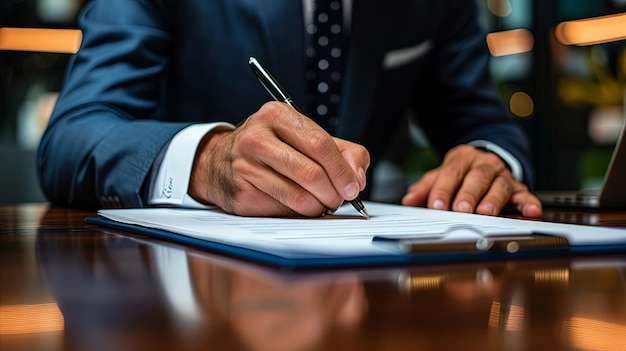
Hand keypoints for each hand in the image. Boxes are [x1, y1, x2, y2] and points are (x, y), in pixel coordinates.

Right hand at [189, 102, 369, 216]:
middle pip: (311, 173)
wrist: (219, 161)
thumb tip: (358, 178)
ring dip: (319, 207)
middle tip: (339, 199)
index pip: (320, 143)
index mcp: (276, 115)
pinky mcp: (242, 194)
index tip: (353, 186)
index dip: (342, 170)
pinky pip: (283, 211)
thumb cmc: (272, 147)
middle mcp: (256, 138)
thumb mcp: (306, 136)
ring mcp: (245, 167)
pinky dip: (299, 214)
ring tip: (321, 203)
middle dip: (334, 192)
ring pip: (299, 197)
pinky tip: (298, 205)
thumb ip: (343, 151)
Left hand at [401, 145, 541, 217]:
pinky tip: (529, 211)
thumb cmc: (462, 172)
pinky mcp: (518, 187)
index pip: (451, 173)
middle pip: (477, 177)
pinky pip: (525, 195)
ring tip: (486, 212)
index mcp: (462, 158)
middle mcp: (484, 164)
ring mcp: (503, 175)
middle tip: (461, 209)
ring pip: (499, 185)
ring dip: (493, 200)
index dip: (443, 190)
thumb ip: (426, 187)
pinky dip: (528, 204)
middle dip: (468, 194)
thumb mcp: (441, 175)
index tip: (436, 205)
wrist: (488, 161)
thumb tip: (409, 200)